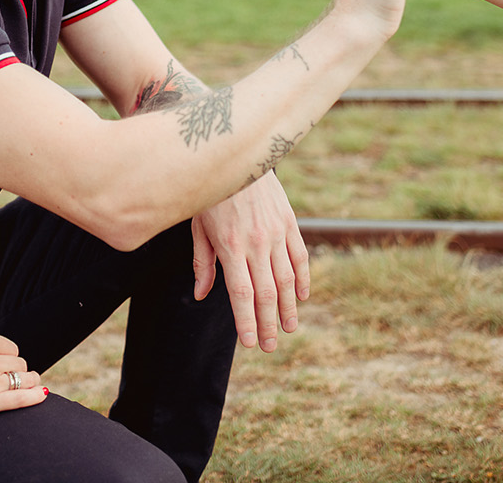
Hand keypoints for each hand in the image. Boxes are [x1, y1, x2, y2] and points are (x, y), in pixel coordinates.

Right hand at [0, 330, 44, 423]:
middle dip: (15, 373)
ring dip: (25, 384)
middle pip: (20, 365)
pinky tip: (41, 395)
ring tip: (22, 388)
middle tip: (3, 382)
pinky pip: (19, 399)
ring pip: (23, 379)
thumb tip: (1, 351)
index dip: (8, 360)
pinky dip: (34, 397)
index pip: (12, 350)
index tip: (2, 369)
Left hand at [191, 171, 309, 352]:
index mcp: (231, 247)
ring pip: (287, 280)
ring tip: (289, 327)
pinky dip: (303, 279)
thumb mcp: (198, 227)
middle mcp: (257, 243)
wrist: (235, 156)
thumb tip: (202, 294)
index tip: (251, 343)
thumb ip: (203, 262)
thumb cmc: (211, 195)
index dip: (247, 321)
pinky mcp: (289, 222)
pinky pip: (300, 257)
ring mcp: (276, 233)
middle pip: (266, 294)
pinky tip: (302, 296)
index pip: (242, 295)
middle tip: (271, 346)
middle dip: (268, 324)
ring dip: (289, 307)